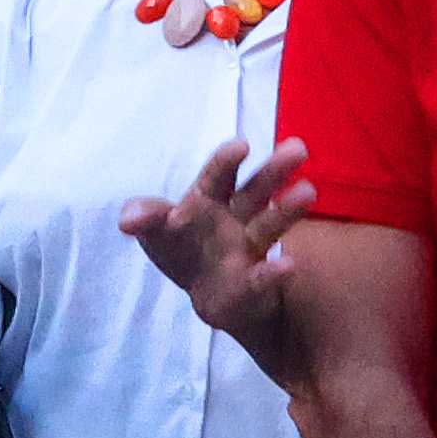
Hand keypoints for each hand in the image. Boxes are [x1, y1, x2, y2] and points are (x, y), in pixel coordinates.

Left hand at [116, 137, 319, 390]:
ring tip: (309, 191)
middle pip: (254, 191)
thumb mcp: (155, 231)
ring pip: (269, 224)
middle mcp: (234, 218)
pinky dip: (275, 272)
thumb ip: (144, 218)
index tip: (241, 145)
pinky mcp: (252, 282)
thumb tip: (127, 218)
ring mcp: (248, 247)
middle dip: (273, 171)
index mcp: (207, 200)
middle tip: (298, 148)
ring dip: (288, 209)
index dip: (226, 161)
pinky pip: (263, 276)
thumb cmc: (182, 248)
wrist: (210, 292)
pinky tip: (289, 266)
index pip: (217, 176)